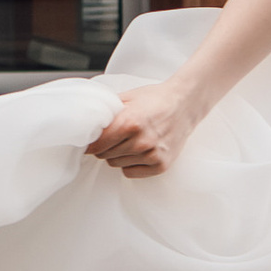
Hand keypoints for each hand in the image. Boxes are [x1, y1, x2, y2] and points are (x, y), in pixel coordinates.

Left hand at [86, 80, 200, 177]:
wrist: (185, 104)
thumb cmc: (155, 99)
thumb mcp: (128, 98)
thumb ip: (107, 111)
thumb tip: (86, 122)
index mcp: (130, 123)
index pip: (98, 144)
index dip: (90, 143)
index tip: (88, 142)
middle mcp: (141, 141)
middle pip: (105, 155)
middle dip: (104, 147)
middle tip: (112, 137)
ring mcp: (152, 155)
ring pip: (116, 164)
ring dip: (116, 155)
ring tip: (128, 141)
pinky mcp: (161, 165)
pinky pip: (131, 172)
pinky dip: (129, 164)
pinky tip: (137, 152)